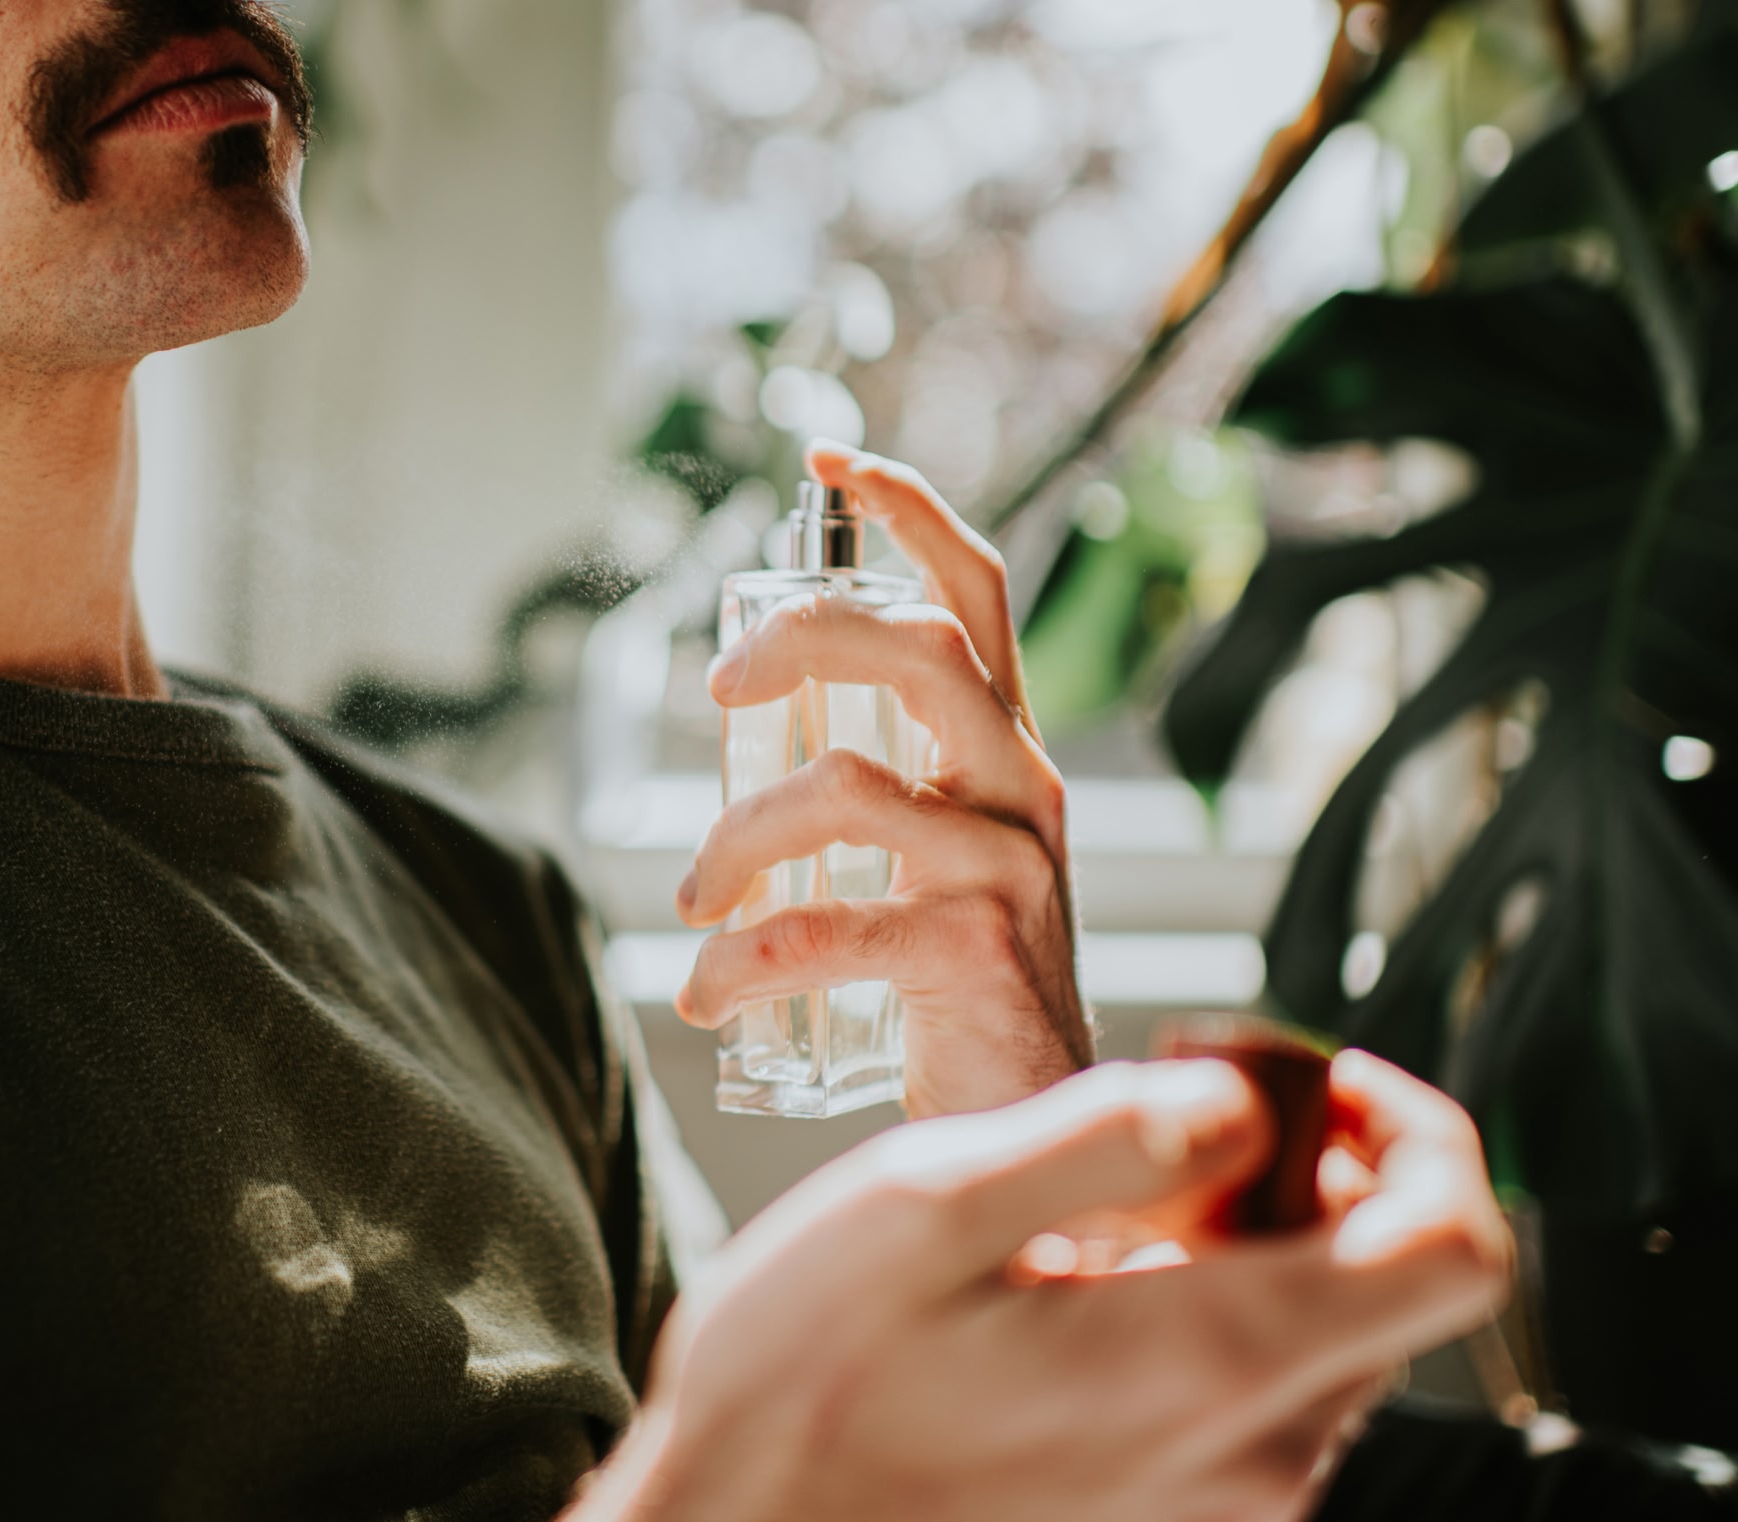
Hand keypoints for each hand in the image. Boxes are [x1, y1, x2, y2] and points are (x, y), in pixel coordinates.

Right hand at [569, 1053, 1512, 1521]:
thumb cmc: (804, 1384)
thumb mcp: (926, 1204)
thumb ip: (1106, 1136)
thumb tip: (1245, 1096)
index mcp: (1215, 1362)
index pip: (1458, 1247)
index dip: (1422, 1129)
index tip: (1310, 1078)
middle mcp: (1257, 1458)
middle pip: (1391, 1276)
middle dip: (1314, 1161)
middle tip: (1170, 1102)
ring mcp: (1222, 1505)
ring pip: (1324, 1329)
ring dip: (1253, 1234)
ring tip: (1097, 1200)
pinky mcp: (1177, 1520)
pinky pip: (1254, 1390)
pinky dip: (1208, 1307)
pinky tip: (1077, 1281)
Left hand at [675, 440, 1087, 1116]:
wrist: (1043, 1127)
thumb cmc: (964, 989)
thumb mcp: (937, 862)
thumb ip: (879, 791)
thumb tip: (754, 738)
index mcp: (1007, 752)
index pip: (977, 593)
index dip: (908, 509)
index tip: (827, 459)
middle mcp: (1023, 788)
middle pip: (917, 646)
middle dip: (799, 638)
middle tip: (721, 692)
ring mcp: (1008, 866)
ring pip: (846, 785)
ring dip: (736, 838)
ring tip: (693, 897)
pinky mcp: (975, 950)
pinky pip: (824, 925)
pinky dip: (740, 959)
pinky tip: (705, 992)